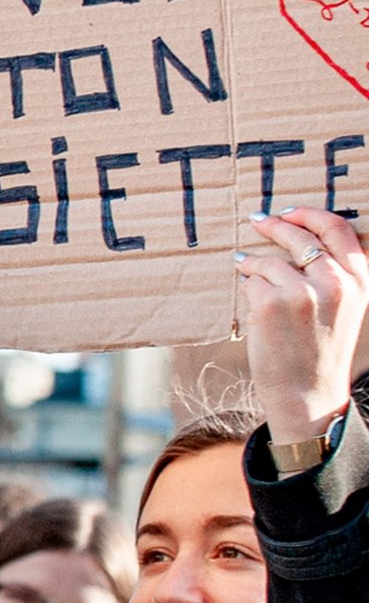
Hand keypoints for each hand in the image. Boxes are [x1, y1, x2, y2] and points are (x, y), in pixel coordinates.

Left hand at [237, 207, 368, 443]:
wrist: (307, 391)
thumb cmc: (319, 349)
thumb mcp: (343, 307)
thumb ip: (333, 274)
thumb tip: (298, 239)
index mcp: (359, 280)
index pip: (339, 229)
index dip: (311, 214)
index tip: (290, 211)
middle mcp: (336, 282)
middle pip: (301, 237)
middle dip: (275, 226)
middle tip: (257, 221)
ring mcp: (303, 291)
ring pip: (270, 260)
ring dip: (253, 261)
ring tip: (244, 264)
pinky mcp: (272, 302)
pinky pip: (252, 279)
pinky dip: (247, 283)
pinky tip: (251, 297)